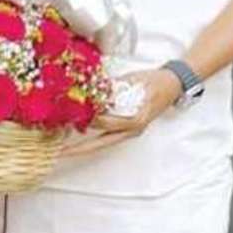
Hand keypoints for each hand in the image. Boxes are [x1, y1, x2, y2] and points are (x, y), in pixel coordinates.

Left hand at [57, 69, 181, 158]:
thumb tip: (92, 91)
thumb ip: (113, 89)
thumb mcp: (133, 81)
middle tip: (60, 151)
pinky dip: (92, 137)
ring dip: (84, 145)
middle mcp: (132, 130)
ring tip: (65, 146)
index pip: (106, 124)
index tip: (72, 118)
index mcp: (136, 119)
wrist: (172, 84)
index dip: (88, 120)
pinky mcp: (127, 128)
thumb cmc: (155, 81)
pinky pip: (107, 136)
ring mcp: (130, 132)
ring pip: (103, 143)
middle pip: (101, 144)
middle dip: (80, 148)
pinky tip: (79, 135)